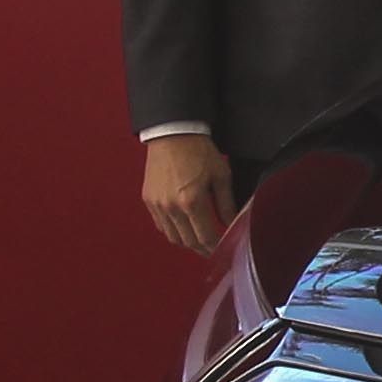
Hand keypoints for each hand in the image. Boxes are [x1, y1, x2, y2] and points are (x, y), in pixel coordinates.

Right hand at [141, 134, 233, 254]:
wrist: (173, 133)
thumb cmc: (198, 150)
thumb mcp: (221, 176)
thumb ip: (227, 204)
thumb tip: (232, 224)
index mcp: (192, 201)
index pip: (206, 237)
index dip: (217, 247)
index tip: (224, 248)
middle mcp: (171, 206)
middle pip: (189, 242)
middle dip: (203, 249)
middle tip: (213, 249)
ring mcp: (157, 204)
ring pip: (173, 237)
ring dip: (187, 242)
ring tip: (199, 240)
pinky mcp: (148, 200)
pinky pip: (161, 225)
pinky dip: (173, 231)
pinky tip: (184, 227)